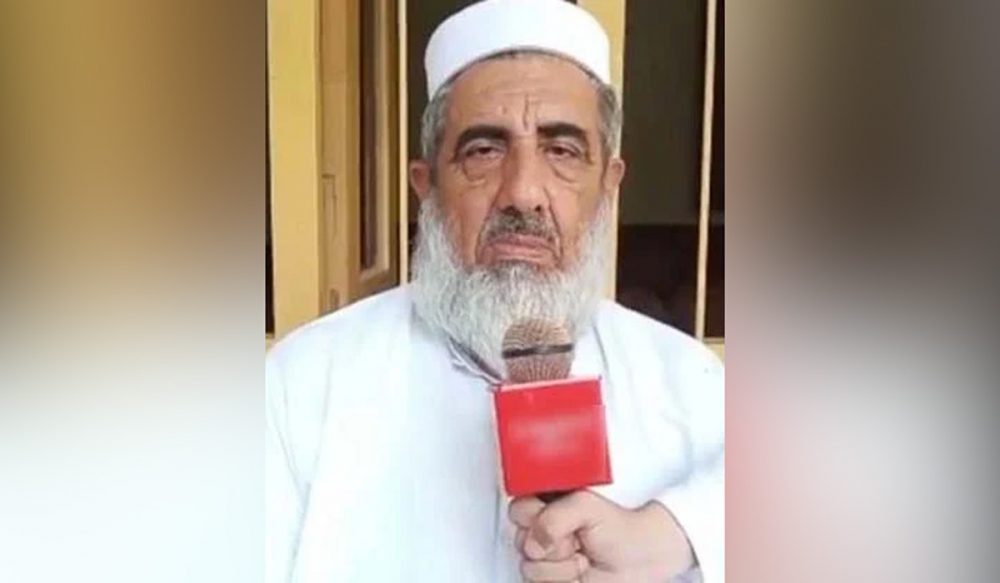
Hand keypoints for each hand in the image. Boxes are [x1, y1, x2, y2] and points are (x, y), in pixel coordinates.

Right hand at [509, 491, 693, 581]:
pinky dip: (563, 581)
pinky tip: (578, 574)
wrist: (640, 559)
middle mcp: (541, 532)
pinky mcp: (550, 580)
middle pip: (520, 541)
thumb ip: (554, 517)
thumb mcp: (586, 507)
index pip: (517, 510)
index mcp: (546, 506)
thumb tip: (534, 541)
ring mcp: (545, 559)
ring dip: (562, 567)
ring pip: (530, 567)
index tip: (556, 519)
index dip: (534, 516)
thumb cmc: (618, 529)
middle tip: (576, 539)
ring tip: (581, 557)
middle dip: (553, 544)